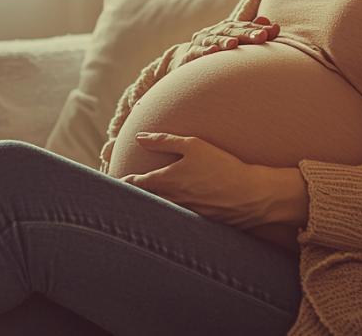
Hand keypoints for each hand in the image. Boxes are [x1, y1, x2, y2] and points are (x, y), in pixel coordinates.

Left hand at [118, 133, 272, 229]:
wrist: (248, 195)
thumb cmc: (221, 166)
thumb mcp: (193, 145)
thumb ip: (164, 140)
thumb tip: (139, 137)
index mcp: (166, 181)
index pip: (135, 184)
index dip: (123, 183)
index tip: (113, 182)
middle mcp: (170, 200)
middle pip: (142, 201)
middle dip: (130, 199)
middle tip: (118, 198)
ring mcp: (181, 214)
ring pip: (156, 212)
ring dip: (146, 208)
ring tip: (138, 206)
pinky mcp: (194, 222)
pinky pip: (172, 219)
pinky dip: (164, 216)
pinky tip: (167, 214)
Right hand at [182, 16, 280, 63]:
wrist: (183, 60)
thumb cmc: (215, 50)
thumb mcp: (234, 41)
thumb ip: (252, 33)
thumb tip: (274, 25)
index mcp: (225, 29)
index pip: (243, 26)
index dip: (257, 28)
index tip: (272, 32)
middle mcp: (212, 33)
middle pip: (230, 31)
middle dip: (246, 34)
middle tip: (261, 37)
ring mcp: (199, 44)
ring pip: (213, 40)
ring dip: (224, 41)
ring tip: (234, 44)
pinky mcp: (187, 56)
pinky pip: (195, 53)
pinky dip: (204, 52)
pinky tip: (212, 52)